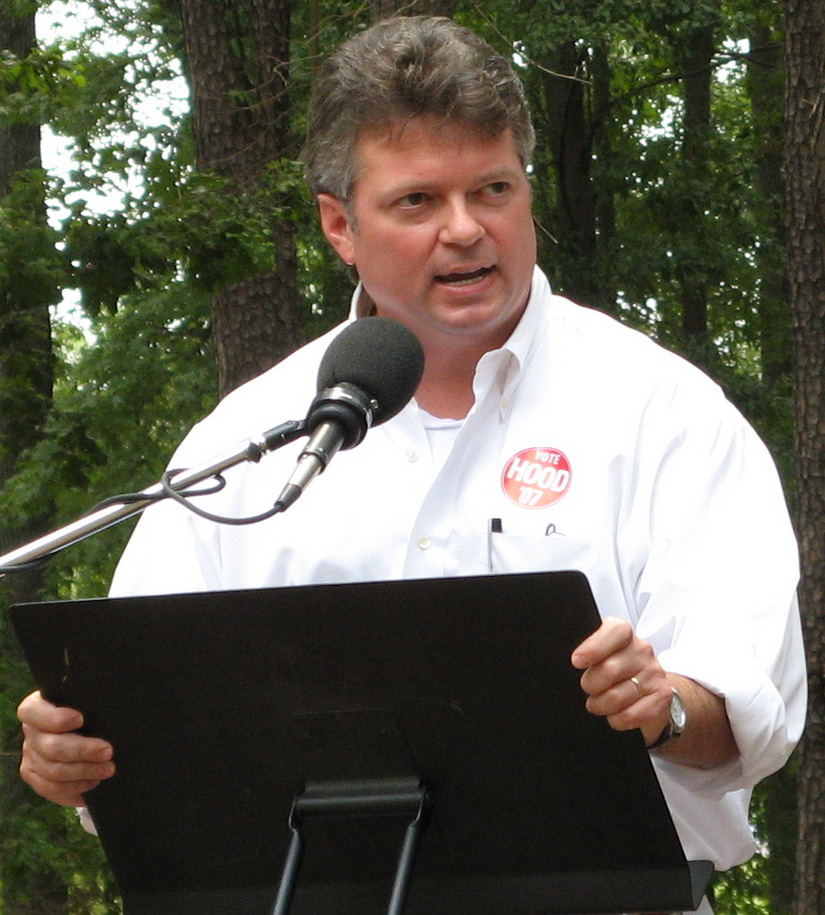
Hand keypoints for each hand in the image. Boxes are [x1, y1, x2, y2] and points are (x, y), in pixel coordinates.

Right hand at [18, 691, 114, 806]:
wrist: (94, 731)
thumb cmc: (95, 710)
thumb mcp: (91, 701)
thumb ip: (91, 702)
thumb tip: (108, 703)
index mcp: (38, 705)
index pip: (32, 711)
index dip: (54, 718)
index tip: (80, 719)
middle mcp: (31, 731)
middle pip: (50, 747)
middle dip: (82, 750)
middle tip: (108, 751)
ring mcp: (30, 755)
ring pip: (53, 771)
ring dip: (84, 772)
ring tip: (108, 769)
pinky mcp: (34, 776)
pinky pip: (51, 789)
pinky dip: (75, 787)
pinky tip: (94, 782)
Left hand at [570, 617, 671, 745]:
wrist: (650, 693)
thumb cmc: (617, 672)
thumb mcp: (600, 657)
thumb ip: (588, 655)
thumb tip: (576, 662)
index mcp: (624, 635)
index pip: (615, 631)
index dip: (594, 647)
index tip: (578, 661)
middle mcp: (641, 650)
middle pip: (609, 670)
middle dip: (591, 685)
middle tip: (590, 689)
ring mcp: (654, 673)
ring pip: (617, 696)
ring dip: (601, 706)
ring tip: (600, 704)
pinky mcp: (662, 696)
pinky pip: (630, 715)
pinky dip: (617, 720)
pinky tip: (616, 715)